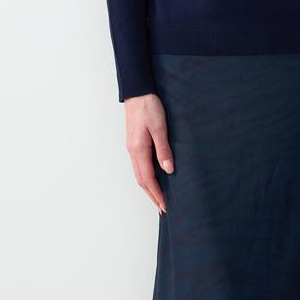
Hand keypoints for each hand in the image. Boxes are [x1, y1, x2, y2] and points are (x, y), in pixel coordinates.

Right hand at [123, 93, 173, 213]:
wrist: (137, 91)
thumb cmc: (149, 106)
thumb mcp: (160, 127)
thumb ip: (163, 149)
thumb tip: (168, 170)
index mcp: (139, 150)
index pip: (148, 179)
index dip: (157, 194)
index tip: (165, 206)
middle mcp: (132, 151)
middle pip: (141, 180)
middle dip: (152, 195)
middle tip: (162, 208)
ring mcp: (131, 147)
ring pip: (138, 173)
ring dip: (148, 187)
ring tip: (158, 197)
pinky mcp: (134, 142)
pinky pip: (138, 165)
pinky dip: (145, 176)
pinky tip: (153, 177)